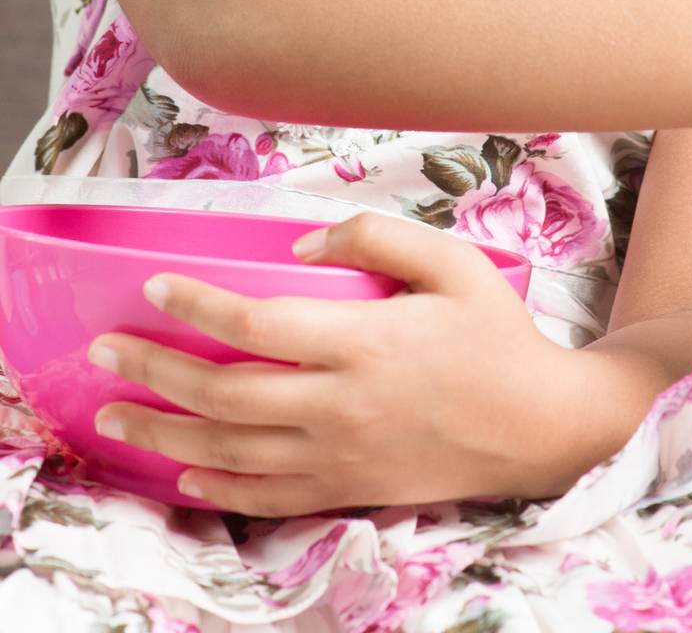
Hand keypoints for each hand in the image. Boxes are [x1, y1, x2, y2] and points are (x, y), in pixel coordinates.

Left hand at [88, 213, 580, 515]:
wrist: (539, 424)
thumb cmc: (498, 336)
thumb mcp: (455, 263)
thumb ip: (380, 238)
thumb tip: (305, 246)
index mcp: (365, 342)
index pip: (257, 323)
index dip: (196, 307)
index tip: (155, 290)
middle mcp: (340, 404)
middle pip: (224, 393)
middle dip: (154, 371)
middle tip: (107, 350)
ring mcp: (340, 455)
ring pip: (229, 453)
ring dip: (162, 436)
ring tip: (116, 417)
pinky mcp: (348, 489)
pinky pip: (264, 499)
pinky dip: (215, 490)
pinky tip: (185, 477)